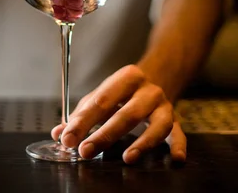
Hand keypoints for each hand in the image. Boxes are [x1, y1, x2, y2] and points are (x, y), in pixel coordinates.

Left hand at [50, 65, 186, 163]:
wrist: (158, 77)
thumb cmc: (122, 92)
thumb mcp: (101, 96)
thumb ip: (81, 115)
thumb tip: (59, 133)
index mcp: (127, 78)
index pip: (101, 101)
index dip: (82, 121)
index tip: (67, 138)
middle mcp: (148, 90)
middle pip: (127, 114)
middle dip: (104, 135)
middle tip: (86, 151)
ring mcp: (164, 105)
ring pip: (156, 124)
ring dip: (142, 142)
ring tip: (127, 158)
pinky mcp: (176, 120)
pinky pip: (179, 134)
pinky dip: (178, 146)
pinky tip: (175, 159)